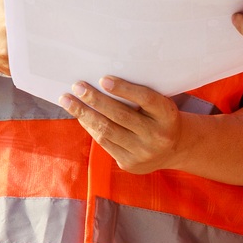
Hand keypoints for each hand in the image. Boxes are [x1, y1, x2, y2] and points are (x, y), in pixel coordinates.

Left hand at [61, 76, 189, 174]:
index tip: (103, 79)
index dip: (124, 89)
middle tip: (77, 87)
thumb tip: (101, 82)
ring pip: (107, 131)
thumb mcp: (160, 104)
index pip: (145, 98)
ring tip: (68, 101)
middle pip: (120, 115)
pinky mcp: (129, 163)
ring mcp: (143, 153)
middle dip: (95, 100)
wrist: (174, 148)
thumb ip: (139, 95)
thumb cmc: (160, 117)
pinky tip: (81, 116)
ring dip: (84, 114)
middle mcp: (157, 136)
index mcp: (168, 115)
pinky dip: (90, 127)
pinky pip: (104, 143)